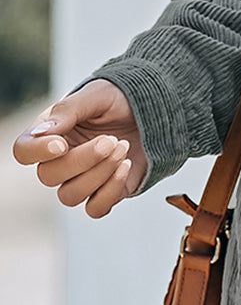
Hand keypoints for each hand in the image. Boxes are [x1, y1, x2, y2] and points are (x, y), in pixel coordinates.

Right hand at [12, 80, 148, 216]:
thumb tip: (42, 134)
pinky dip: (111, 191)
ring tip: (123, 147)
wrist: (151, 112)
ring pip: (70, 196)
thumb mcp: (95, 96)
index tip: (62, 144)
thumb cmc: (117, 100)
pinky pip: (95, 209)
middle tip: (111, 140)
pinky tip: (126, 165)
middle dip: (83, 159)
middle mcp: (60, 161)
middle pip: (49, 176)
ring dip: (99, 174)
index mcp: (49, 134)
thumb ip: (67, 111)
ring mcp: (81, 180)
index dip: (38, 152)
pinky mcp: (104, 193)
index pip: (24, 152)